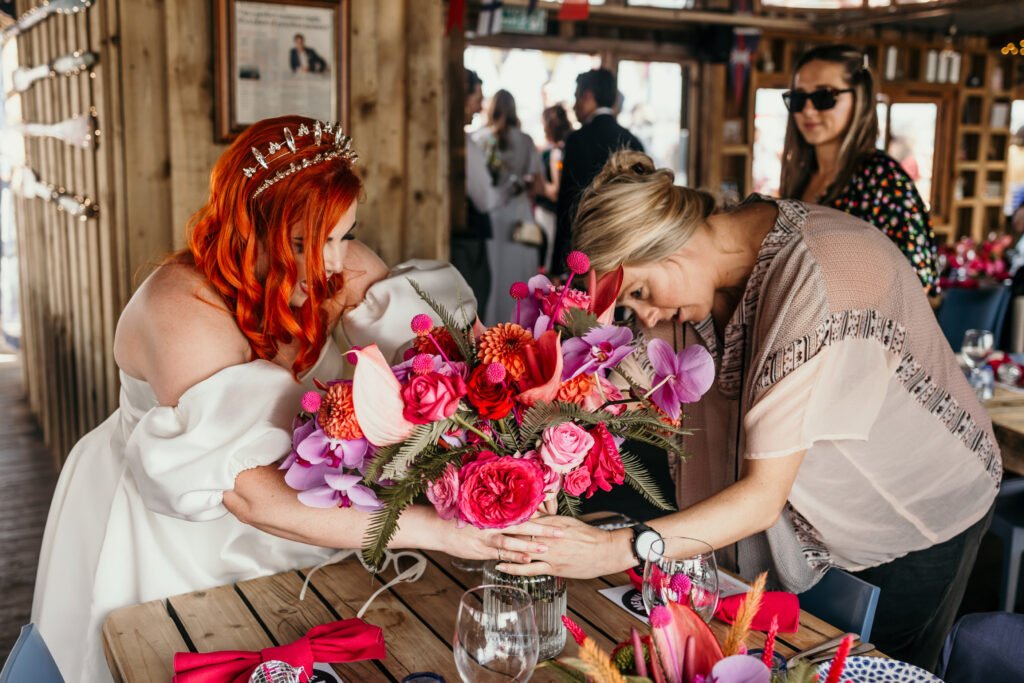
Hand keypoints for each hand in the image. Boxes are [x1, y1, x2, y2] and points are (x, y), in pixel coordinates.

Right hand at [440, 518, 564, 563]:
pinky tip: (527, 559)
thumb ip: (495, 510)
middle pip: (524, 524)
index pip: (522, 510)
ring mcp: (488, 535)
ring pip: (514, 539)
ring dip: (531, 544)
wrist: (437, 527)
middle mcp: (493, 521)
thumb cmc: (459, 517)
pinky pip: (501, 552)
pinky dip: (515, 555)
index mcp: (495, 510)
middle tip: (561, 530)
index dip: (540, 511)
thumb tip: (515, 507)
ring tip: (547, 546)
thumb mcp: (478, 508)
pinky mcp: (482, 548)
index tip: (557, 512)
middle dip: (544, 528)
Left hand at [494, 516, 633, 578]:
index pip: (525, 517)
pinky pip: (529, 568)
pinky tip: (501, 568)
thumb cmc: (589, 536)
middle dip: (500, 531)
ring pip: (521, 550)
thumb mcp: (568, 522)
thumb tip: (534, 513)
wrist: (606, 552)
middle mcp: (548, 536)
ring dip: (503, 550)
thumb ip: (550, 519)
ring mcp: (550, 552)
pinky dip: (513, 568)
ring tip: (485, 548)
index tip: (490, 514)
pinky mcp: (553, 567)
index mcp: (552, 522)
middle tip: (479, 529)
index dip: (507, 516)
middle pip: (519, 532)